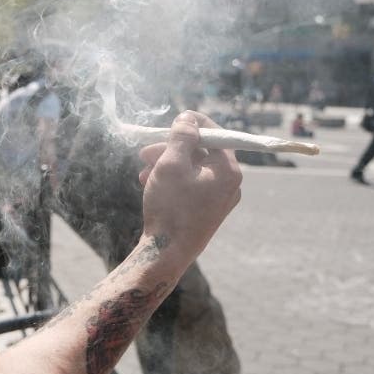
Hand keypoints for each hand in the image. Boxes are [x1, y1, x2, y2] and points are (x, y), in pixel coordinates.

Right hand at [137, 111, 241, 256]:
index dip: (192, 123)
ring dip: (167, 165)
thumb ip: (181, 137)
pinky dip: (172, 180)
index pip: (215, 133)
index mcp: (228, 171)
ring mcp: (219, 199)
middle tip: (145, 152)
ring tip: (143, 172)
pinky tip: (150, 184)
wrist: (166, 254)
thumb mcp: (171, 164)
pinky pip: (191, 185)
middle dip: (171, 148)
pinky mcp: (207, 210)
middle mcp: (230, 185)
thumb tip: (188, 118)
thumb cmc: (170, 208)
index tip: (171, 121)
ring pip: (192, 169)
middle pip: (201, 152)